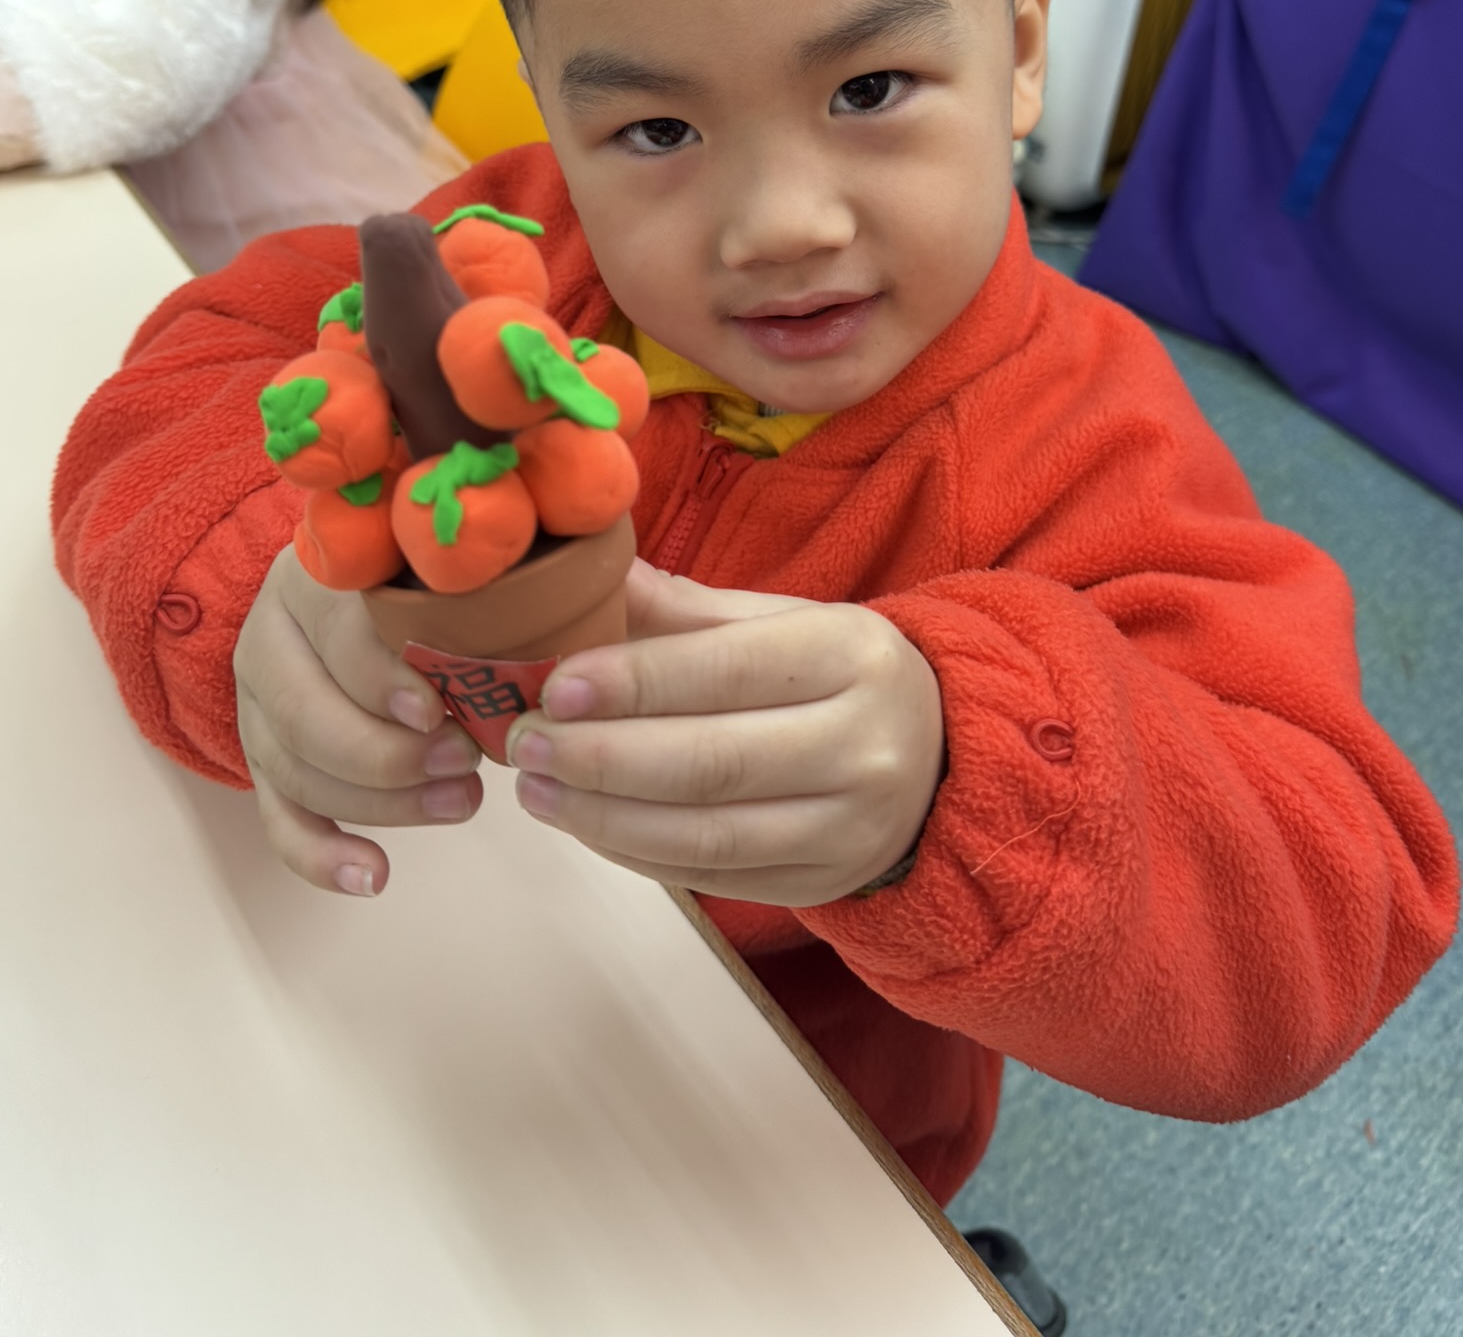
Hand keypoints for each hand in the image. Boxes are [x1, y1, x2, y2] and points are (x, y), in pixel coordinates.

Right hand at [233, 546, 483, 896]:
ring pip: (295, 770)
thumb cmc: (428, 585)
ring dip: (379, 803)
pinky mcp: (263, 760)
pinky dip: (322, 855)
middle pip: (303, 713)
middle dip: (387, 753)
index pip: (334, 633)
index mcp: (313, 578)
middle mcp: (271, 638)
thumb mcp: (446, 573)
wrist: (354, 601)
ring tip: (461, 804)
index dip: (383, 679)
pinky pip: (279, 817)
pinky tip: (374, 875)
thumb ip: (479, 593)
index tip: (439, 712)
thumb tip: (542, 635)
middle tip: (465, 762)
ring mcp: (258, 705)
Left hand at [504, 560, 944, 906]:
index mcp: (849, 654)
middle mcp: (862, 745)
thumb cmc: (835, 673)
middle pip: (711, 762)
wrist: (937, 755)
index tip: (554, 685)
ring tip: (538, 788)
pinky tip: (586, 823)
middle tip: (526, 743)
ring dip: (603, 816)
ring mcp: (846, 828)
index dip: (634, 681)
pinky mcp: (820, 883)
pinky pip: (710, 877)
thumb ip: (683, 610)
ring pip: (705, 835)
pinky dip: (634, 853)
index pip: (727, 670)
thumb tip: (583, 579)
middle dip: (600, 757)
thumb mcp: (781, 620)